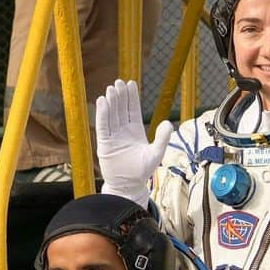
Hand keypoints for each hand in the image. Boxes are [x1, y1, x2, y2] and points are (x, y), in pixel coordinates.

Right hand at [95, 79, 171, 207]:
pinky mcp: (104, 143)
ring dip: (111, 102)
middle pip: (121, 109)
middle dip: (120, 96)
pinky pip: (102, 126)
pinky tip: (102, 101)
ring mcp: (113, 137)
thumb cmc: (142, 172)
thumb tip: (168, 123)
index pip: (133, 110)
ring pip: (111, 115)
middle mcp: (123, 132)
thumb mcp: (156, 154)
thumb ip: (162, 138)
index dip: (132, 97)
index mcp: (135, 131)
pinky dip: (102, 114)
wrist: (128, 186)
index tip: (131, 83)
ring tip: (112, 89)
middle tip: (119, 83)